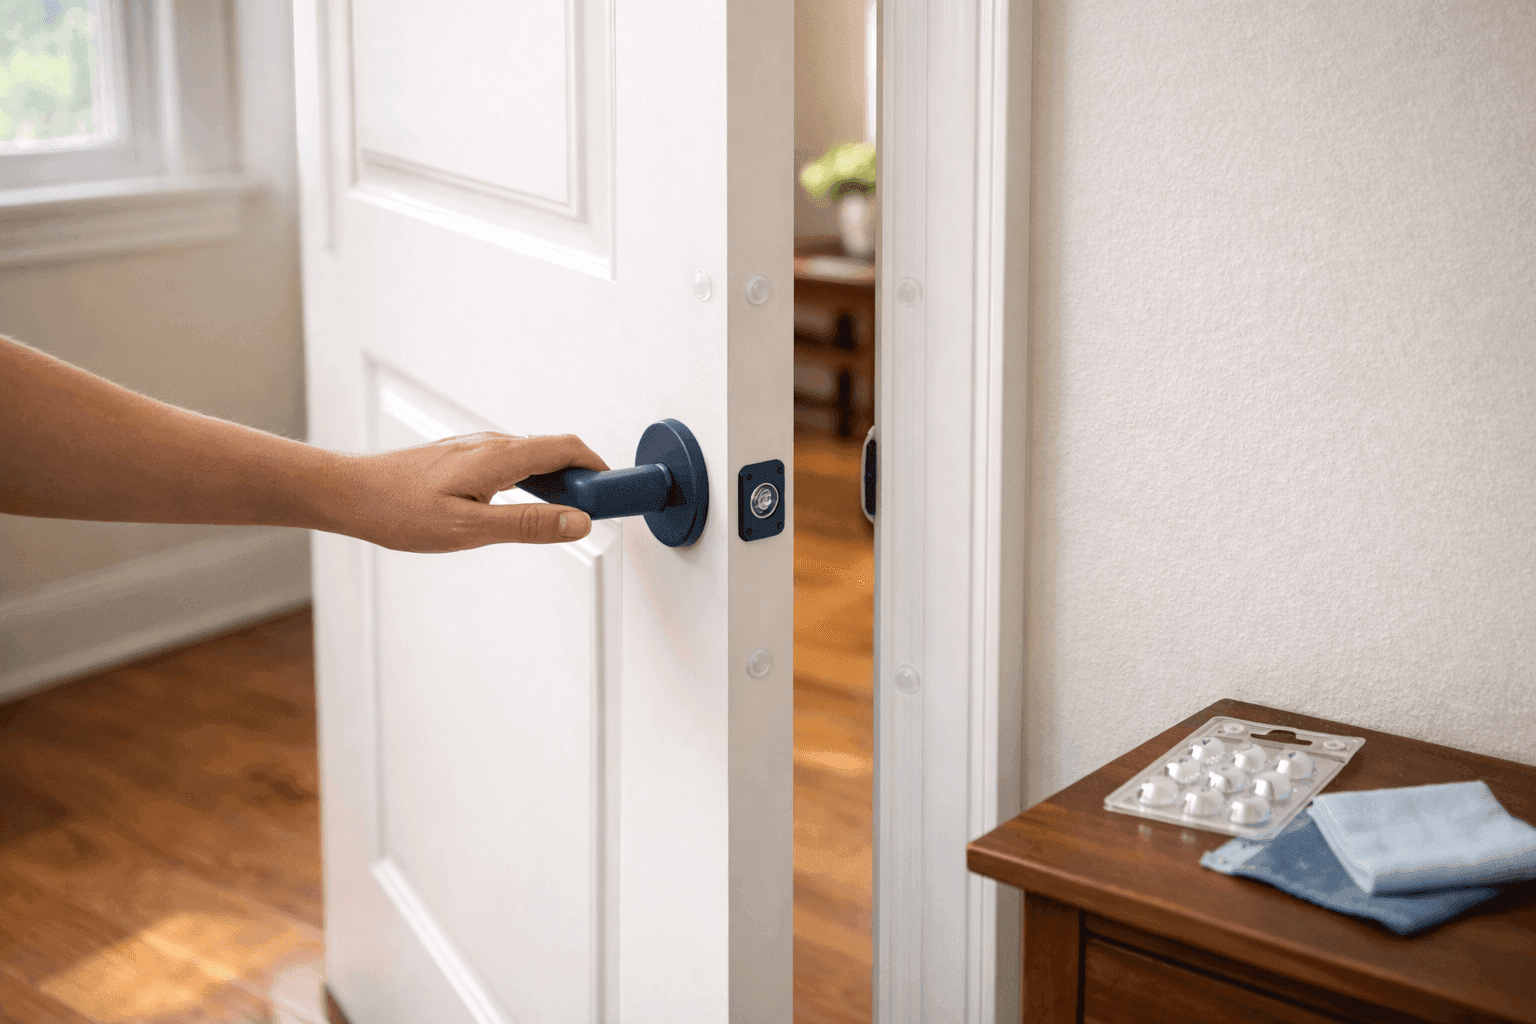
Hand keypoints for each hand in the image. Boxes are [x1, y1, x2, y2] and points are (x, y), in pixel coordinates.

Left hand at [337, 432, 609, 551]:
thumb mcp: (469, 529)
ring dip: (560, 482)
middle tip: (595, 514)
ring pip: (535, 457)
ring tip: (565, 517)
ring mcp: (478, 449)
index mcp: (500, 456)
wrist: (350, 494)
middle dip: (585, 478)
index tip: (617, 495)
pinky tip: (526, 509)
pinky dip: (536, 482)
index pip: (568, 448)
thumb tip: (577, 522)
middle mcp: (492, 444)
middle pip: (556, 451)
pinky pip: (516, 463)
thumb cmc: (397, 510)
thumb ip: (527, 525)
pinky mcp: (466, 459)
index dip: (600, 469)